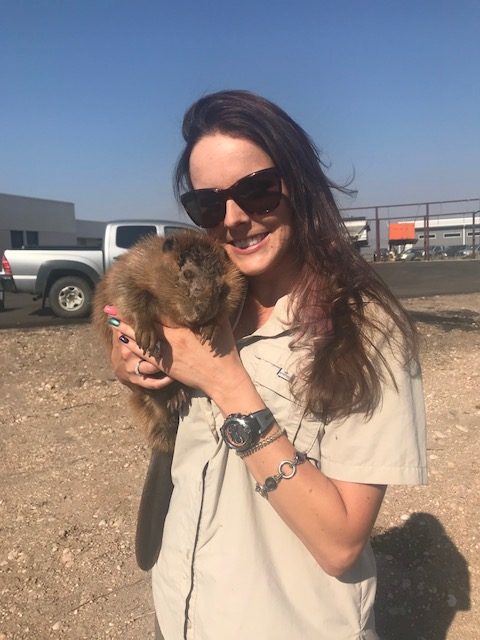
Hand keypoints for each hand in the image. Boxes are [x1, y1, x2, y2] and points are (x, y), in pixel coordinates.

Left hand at [103, 305, 257, 411]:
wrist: (222, 379)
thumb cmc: (224, 351)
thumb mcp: (220, 325)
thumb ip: (213, 310)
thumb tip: (213, 293)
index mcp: (183, 329)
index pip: (158, 314)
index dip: (143, 306)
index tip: (131, 296)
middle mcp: (171, 341)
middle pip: (144, 325)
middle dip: (127, 316)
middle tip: (110, 306)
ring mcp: (166, 355)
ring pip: (139, 340)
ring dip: (124, 330)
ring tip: (111, 320)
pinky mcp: (165, 366)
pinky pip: (144, 356)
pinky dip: (132, 346)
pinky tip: (122, 341)